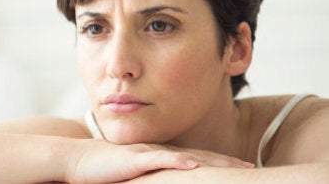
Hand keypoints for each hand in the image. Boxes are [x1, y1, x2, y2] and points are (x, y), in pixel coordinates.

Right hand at [66, 141, 252, 183]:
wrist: (76, 159)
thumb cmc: (103, 169)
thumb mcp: (133, 172)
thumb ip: (152, 174)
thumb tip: (171, 179)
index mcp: (159, 154)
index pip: (196, 158)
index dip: (221, 162)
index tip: (244, 168)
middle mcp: (158, 151)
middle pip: (199, 157)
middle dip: (226, 163)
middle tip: (253, 169)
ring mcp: (146, 153)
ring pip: (186, 157)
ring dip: (212, 163)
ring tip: (237, 168)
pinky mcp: (133, 159)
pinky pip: (158, 159)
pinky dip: (176, 162)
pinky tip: (193, 165)